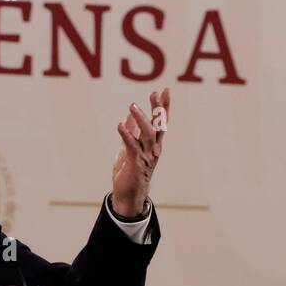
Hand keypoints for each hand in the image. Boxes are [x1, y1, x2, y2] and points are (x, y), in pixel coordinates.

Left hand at [111, 87, 168, 217]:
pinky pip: (132, 146)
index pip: (161, 122)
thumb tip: (129, 116)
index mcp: (153, 144)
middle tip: (154, 94)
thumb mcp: (129, 148)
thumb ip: (132, 132)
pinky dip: (126, 135)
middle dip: (157, 109)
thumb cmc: (129, 172)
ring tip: (132, 106)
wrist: (128, 195)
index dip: (163, 106)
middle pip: (159, 126)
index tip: (165, 90)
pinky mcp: (135, 163)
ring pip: (147, 134)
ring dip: (141, 119)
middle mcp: (153, 149)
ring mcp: (145, 156)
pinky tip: (120, 125)